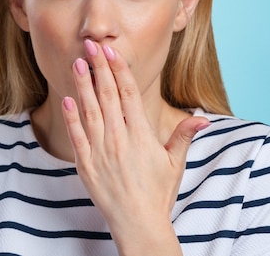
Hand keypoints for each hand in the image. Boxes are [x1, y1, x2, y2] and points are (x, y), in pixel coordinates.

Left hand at [61, 39, 208, 254]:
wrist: (138, 224)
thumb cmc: (158, 193)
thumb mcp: (175, 163)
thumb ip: (184, 136)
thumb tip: (202, 118)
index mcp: (141, 134)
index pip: (128, 93)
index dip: (119, 69)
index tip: (111, 51)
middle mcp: (119, 138)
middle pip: (107, 94)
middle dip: (98, 67)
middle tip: (91, 45)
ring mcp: (100, 150)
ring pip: (89, 110)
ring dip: (82, 85)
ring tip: (77, 63)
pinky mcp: (85, 164)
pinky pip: (76, 135)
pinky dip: (71, 116)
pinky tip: (67, 98)